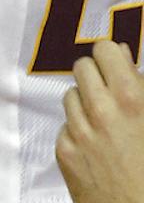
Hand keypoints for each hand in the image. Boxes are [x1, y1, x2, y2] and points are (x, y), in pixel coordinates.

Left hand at [58, 39, 143, 202]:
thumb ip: (141, 83)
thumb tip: (121, 54)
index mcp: (132, 96)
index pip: (104, 50)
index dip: (111, 55)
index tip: (117, 64)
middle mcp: (100, 110)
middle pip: (82, 67)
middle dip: (96, 74)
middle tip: (111, 90)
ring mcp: (79, 131)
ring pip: (70, 96)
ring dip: (86, 101)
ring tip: (107, 120)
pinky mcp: (65, 152)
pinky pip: (66, 126)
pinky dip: (78, 129)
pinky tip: (98, 146)